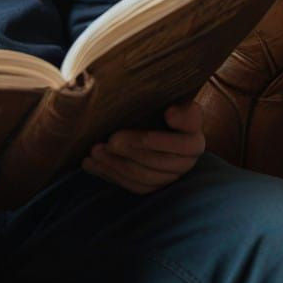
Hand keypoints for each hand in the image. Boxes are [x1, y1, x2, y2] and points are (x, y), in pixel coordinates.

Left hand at [82, 101, 204, 193]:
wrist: (150, 115)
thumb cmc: (157, 101)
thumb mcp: (167, 96)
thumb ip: (176, 106)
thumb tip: (171, 113)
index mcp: (193, 138)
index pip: (184, 144)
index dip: (162, 139)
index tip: (152, 123)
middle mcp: (186, 161)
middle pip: (159, 162)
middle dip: (132, 151)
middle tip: (109, 140)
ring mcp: (169, 175)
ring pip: (144, 177)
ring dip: (116, 165)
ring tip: (94, 151)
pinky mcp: (153, 184)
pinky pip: (133, 186)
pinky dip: (110, 175)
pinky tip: (90, 164)